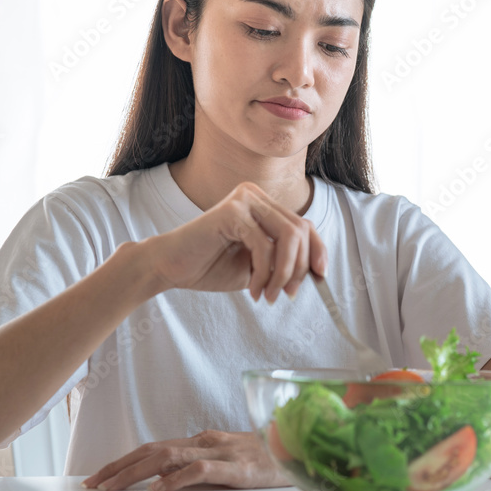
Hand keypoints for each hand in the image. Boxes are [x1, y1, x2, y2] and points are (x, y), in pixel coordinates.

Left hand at [81, 430, 291, 490]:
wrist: (305, 450)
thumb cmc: (269, 459)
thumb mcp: (229, 462)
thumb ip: (199, 467)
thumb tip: (165, 480)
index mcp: (204, 441)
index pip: (154, 447)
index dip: (124, 460)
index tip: (99, 476)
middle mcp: (207, 441)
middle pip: (153, 450)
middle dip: (119, 466)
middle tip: (93, 483)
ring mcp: (223, 452)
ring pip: (169, 457)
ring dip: (135, 472)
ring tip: (112, 487)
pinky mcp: (238, 468)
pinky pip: (201, 470)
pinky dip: (177, 479)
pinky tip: (160, 489)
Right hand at [144, 181, 326, 301]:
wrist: (170, 267)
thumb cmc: (211, 266)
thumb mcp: (258, 266)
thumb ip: (284, 262)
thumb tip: (318, 270)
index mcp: (263, 205)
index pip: (304, 225)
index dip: (317, 251)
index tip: (321, 278)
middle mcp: (255, 196)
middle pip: (300, 231)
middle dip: (299, 268)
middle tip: (284, 295)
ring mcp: (243, 199)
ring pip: (287, 237)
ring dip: (283, 273)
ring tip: (267, 295)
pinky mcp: (231, 211)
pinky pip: (263, 245)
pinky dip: (264, 272)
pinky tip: (252, 289)